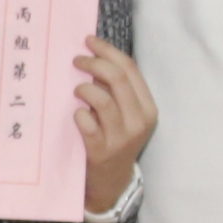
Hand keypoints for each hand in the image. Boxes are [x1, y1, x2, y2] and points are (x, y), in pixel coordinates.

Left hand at [70, 37, 159, 197]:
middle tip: (77, 60)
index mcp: (147, 108)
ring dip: (84, 88)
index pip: (129, 69)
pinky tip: (76, 114)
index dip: (108, 51)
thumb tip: (94, 56)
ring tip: (76, 90)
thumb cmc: (114, 140)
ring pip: (102, 99)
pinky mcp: (101, 151)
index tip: (89, 41)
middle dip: (93, 63)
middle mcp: (138, 121)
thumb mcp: (125, 115)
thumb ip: (116, 90)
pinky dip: (78, 114)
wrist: (111, 182)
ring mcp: (121, 137)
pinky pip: (87, 123)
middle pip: (117, 78)